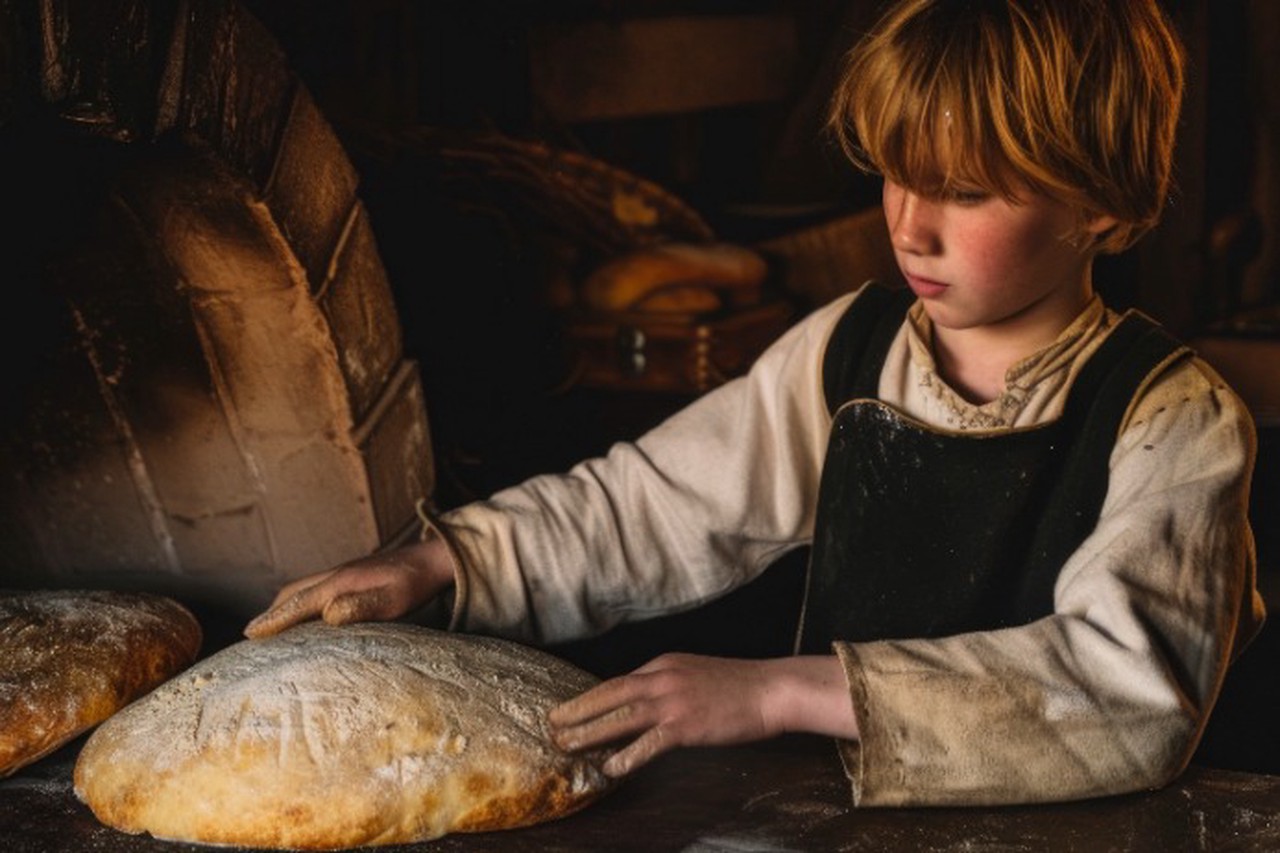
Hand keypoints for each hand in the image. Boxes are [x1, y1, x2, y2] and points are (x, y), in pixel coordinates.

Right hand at [242, 531, 456, 638]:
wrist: (431, 559)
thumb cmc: (414, 583)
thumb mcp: (393, 600)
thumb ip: (362, 606)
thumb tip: (329, 614)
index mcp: (340, 582)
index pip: (299, 603)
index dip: (274, 619)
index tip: (250, 634)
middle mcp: (336, 575)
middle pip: (293, 593)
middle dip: (271, 612)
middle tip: (252, 635)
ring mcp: (343, 574)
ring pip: (303, 588)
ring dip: (284, 605)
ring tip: (270, 625)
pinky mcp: (352, 576)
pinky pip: (315, 588)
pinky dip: (300, 600)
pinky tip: (306, 612)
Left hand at [548, 653, 857, 777]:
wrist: (771, 689)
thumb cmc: (739, 686)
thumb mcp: (695, 674)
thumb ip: (668, 685)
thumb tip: (645, 704)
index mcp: (664, 664)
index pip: (619, 682)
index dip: (592, 698)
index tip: (571, 709)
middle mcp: (662, 677)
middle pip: (610, 693)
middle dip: (578, 709)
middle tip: (552, 724)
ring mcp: (673, 701)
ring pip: (621, 715)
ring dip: (590, 731)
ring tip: (566, 745)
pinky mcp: (686, 725)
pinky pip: (648, 743)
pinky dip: (626, 756)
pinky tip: (610, 768)